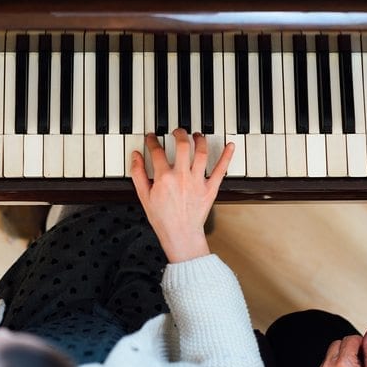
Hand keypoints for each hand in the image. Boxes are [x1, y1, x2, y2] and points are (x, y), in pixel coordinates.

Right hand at [130, 129, 233, 262]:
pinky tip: (230, 146)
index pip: (157, 151)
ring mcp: (198, 181)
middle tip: (177, 131)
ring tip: (197, 135)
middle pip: (182, 145)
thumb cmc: (162, 219)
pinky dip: (227, 156)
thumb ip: (138, 174)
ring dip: (200, 140)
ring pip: (201, 153)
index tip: (151, 138)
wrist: (181, 235)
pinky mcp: (211, 188)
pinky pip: (221, 169)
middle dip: (179, 134)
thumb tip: (136, 156)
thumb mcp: (144, 197)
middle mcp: (182, 176)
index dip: (152, 141)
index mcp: (164, 178)